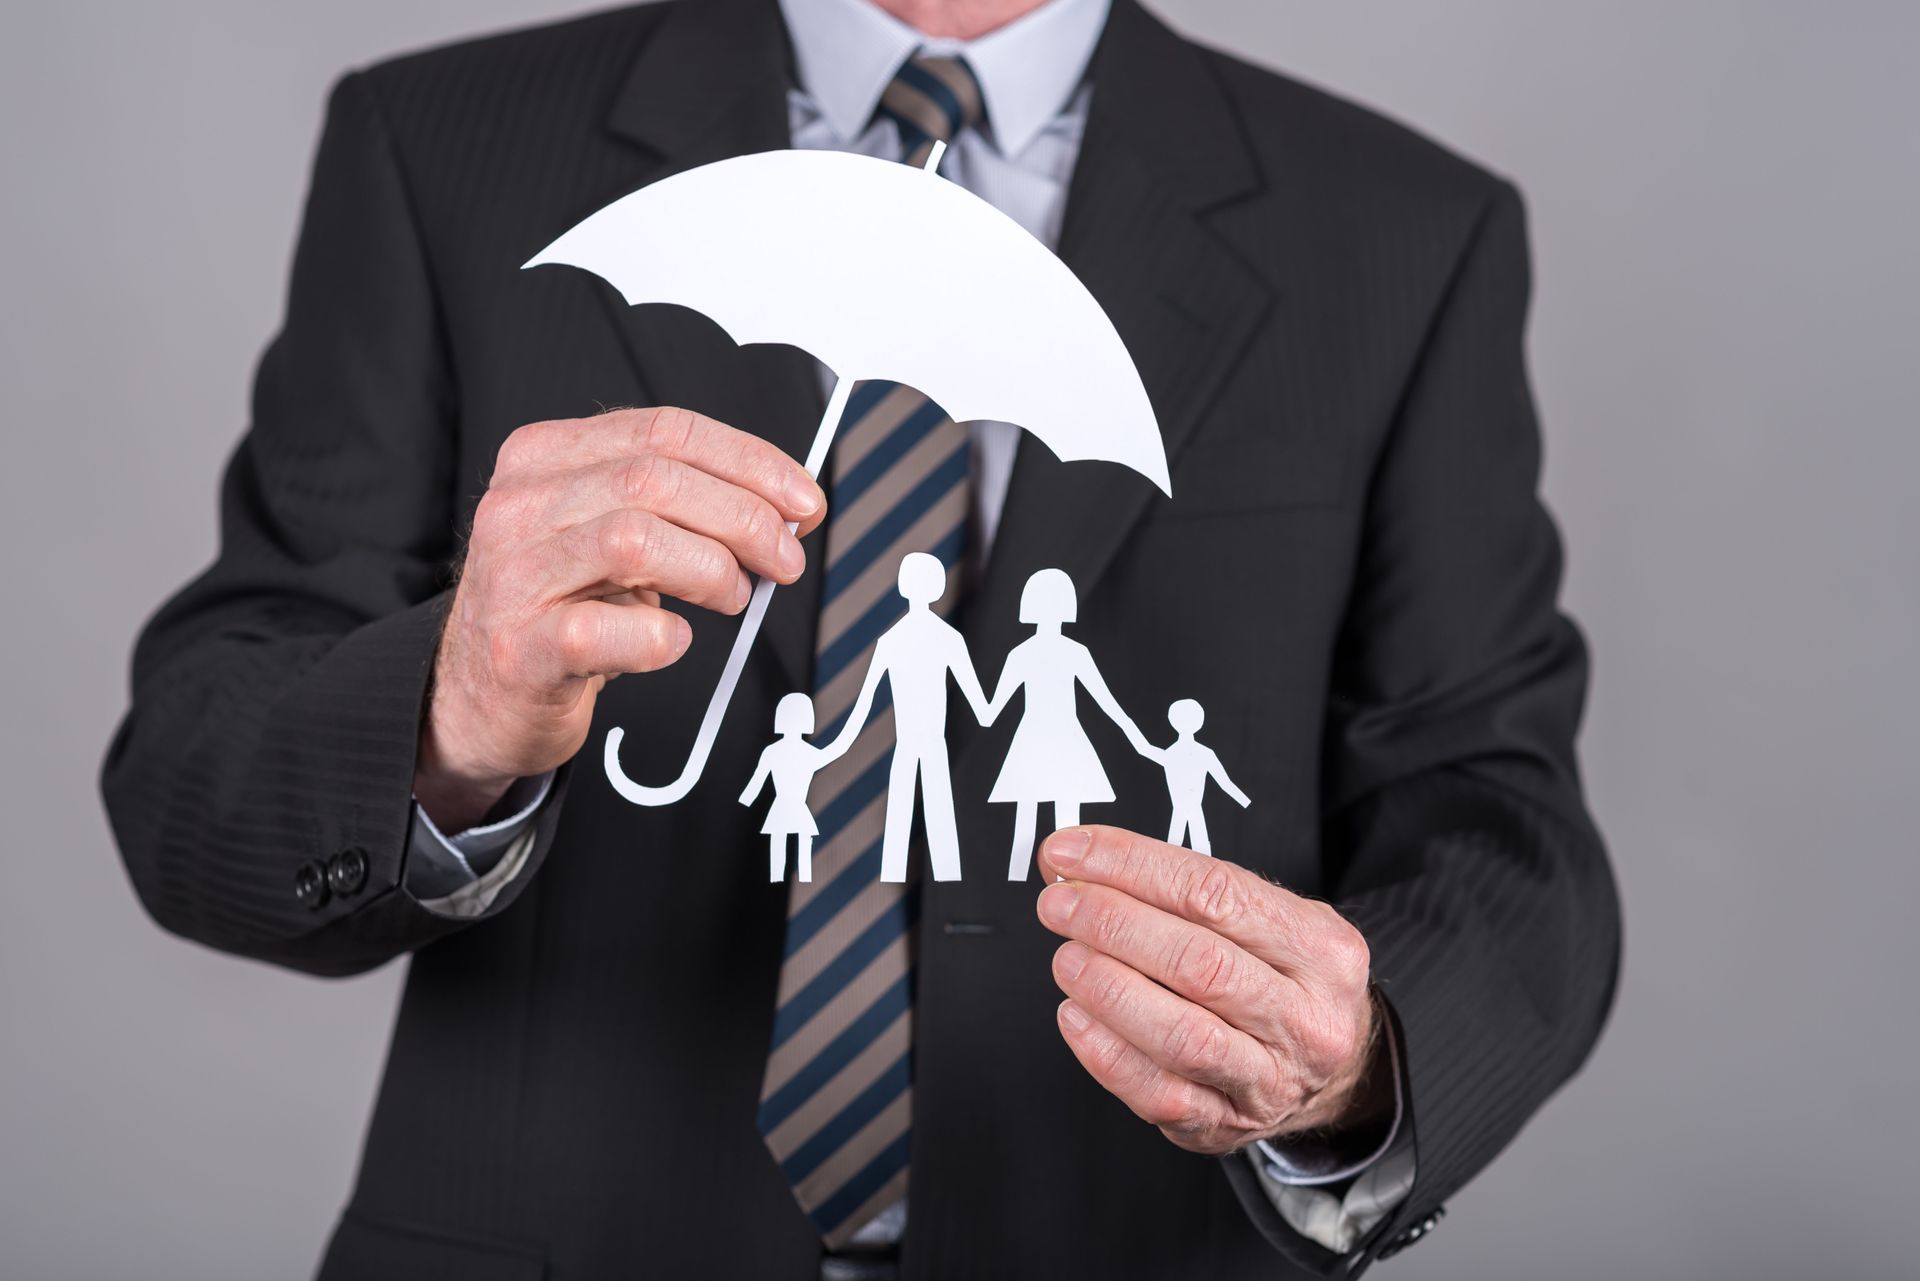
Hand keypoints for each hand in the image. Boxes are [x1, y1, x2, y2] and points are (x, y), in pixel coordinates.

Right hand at [415, 407, 825, 829]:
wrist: (480, 698)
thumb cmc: (560, 612)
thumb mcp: (609, 537)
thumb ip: (679, 508)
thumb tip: (783, 510)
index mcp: (545, 457)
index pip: (663, 429)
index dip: (749, 461)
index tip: (802, 500)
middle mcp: (518, 505)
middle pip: (654, 479)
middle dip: (744, 517)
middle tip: (784, 559)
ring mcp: (512, 576)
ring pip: (632, 538)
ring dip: (710, 568)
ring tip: (734, 596)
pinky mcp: (517, 649)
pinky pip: (603, 629)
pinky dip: (661, 637)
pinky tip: (674, 642)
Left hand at [1035, 826, 1389, 1154]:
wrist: (1334, 1073)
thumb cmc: (1282, 980)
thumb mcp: (1269, 920)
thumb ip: (1186, 890)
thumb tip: (1080, 862)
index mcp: (1321, 949)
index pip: (1215, 893)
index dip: (1132, 866)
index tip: (1072, 852)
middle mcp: (1307, 1019)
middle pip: (1198, 964)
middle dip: (1113, 925)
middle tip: (1059, 903)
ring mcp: (1270, 1080)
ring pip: (1182, 1036)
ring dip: (1108, 989)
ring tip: (1067, 958)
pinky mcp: (1226, 1126)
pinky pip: (1159, 1094)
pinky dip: (1106, 1053)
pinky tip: (1075, 1015)